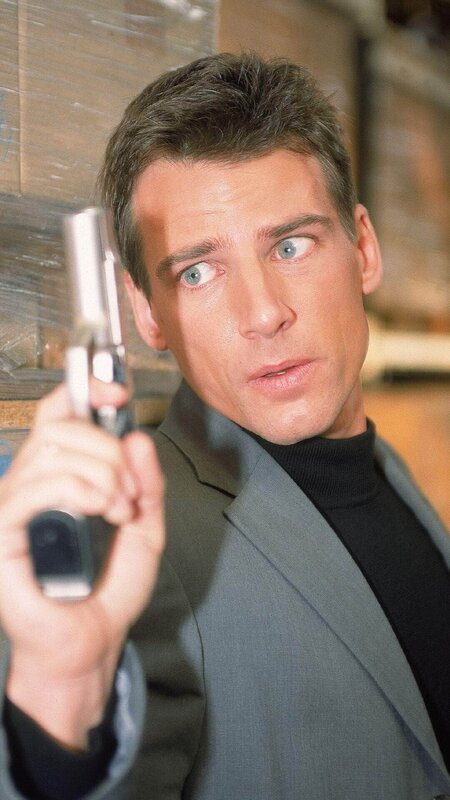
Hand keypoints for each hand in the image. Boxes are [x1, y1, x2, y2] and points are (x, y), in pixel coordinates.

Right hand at [0, 383, 164, 748]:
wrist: (89, 642)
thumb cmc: (107, 589)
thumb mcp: (143, 527)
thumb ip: (146, 483)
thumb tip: (137, 437)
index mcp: (56, 477)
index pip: (56, 415)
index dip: (84, 392)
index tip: (118, 392)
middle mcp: (27, 484)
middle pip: (59, 428)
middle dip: (107, 450)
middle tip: (130, 490)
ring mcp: (11, 507)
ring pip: (52, 454)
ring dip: (100, 473)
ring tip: (120, 508)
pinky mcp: (3, 531)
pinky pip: (35, 487)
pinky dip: (79, 489)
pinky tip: (102, 509)